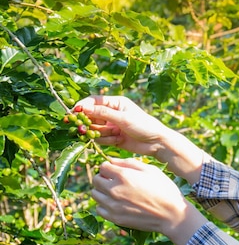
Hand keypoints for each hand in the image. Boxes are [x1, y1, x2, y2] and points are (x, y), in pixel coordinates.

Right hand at [77, 95, 209, 183]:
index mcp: (116, 103)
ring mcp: (112, 125)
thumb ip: (103, 113)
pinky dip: (106, 140)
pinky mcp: (113, 137)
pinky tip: (118, 140)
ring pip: (95, 128)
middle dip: (88, 122)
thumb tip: (83, 108)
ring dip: (100, 133)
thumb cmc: (143, 126)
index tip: (74, 112)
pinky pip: (101, 138)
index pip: (93, 101)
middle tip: (81, 128)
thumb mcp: (123, 118)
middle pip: (91, 115)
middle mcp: (112, 113)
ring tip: (114, 135)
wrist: (157, 143)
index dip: (82, 106)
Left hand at [92, 158, 206, 244]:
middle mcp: (114, 190)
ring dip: (102, 191)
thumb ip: (129, 163)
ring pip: (95, 194)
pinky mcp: (114, 218)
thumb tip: (111, 161)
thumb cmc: (164, 189)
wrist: (171, 214)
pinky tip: (116, 204)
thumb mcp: (151, 170)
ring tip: (115, 193)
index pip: (102, 167)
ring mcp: (113, 205)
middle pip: (96, 180)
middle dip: (103, 178)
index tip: (116, 171)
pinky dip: (104, 205)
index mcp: (123, 175)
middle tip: (115, 181)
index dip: (109, 167)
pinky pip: (99, 209)